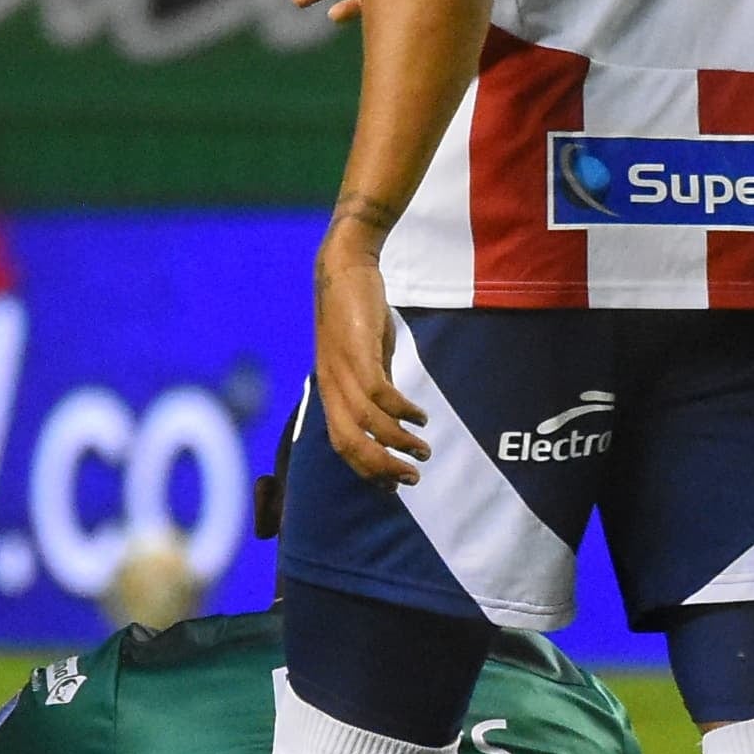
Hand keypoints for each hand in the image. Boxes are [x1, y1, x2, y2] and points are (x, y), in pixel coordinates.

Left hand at [314, 219, 426, 484]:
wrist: (343, 268)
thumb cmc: (355, 313)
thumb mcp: (365, 355)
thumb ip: (375, 383)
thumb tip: (393, 412)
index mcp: (330, 390)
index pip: (341, 444)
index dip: (366, 469)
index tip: (392, 485)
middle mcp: (331, 386)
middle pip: (350, 444)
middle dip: (381, 468)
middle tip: (411, 479)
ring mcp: (342, 370)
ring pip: (367, 424)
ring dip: (397, 443)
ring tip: (423, 450)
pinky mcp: (359, 352)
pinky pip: (379, 394)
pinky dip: (401, 411)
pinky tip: (421, 416)